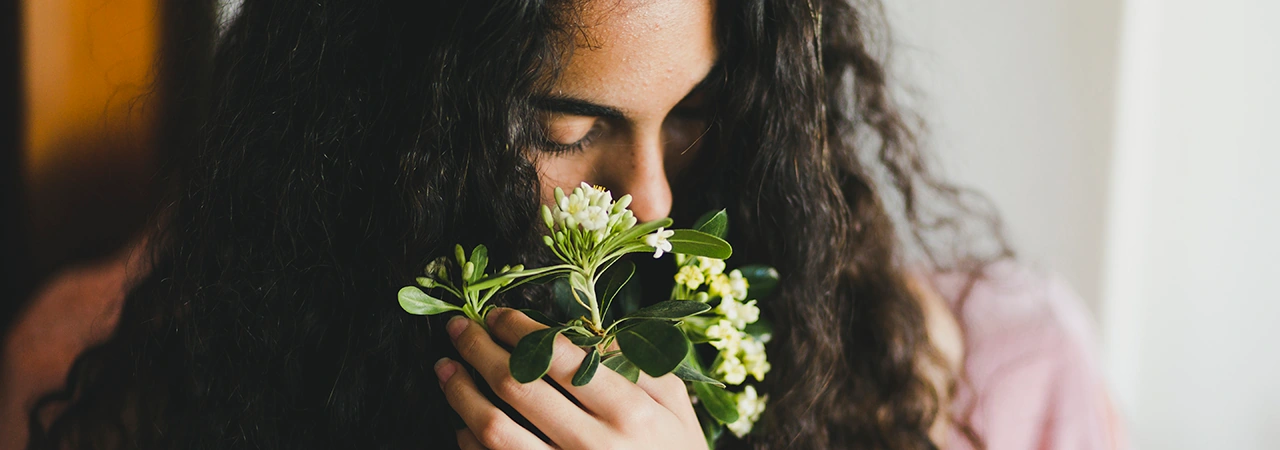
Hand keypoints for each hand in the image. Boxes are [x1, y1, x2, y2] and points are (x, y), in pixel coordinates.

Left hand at [436, 308, 705, 448]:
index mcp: (630, 413)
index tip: (499, 314)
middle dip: (479, 348)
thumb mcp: (675, 407)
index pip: (560, 356)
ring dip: (461, 392)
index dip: (519, 329)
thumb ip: (638, 362)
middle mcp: (594, 445)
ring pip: (493, 428)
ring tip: (446, 368)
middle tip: (459, 328)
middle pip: (518, 385)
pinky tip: (463, 421)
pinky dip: (469, 441)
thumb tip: (586, 329)